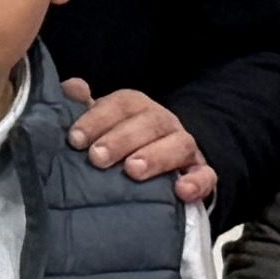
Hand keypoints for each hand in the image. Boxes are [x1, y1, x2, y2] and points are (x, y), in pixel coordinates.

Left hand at [58, 78, 219, 207]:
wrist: (158, 172)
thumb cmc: (120, 147)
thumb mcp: (100, 127)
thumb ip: (84, 109)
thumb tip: (73, 87)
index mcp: (137, 109)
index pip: (122, 104)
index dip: (98, 118)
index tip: (76, 140)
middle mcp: (163, 123)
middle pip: (149, 122)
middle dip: (122, 139)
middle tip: (97, 158)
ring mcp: (184, 148)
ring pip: (179, 144)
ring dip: (156, 156)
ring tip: (133, 170)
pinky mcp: (200, 175)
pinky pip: (206, 175)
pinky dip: (197, 182)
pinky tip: (182, 191)